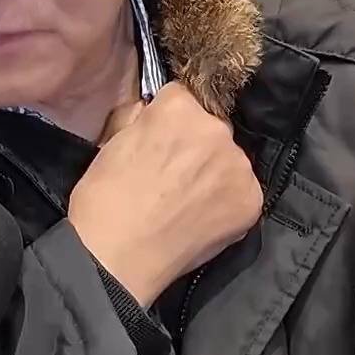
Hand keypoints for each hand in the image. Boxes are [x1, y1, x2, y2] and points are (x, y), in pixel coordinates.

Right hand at [68, 82, 261, 305]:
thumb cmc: (103, 199)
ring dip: (215, 172)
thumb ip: (141, 118)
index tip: (160, 140)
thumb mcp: (112, 140)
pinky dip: (226, 201)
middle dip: (196, 144)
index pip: (183, 96)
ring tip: (188, 201)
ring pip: (230, 159)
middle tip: (174, 174)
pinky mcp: (251, 199)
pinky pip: (241, 190)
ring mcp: (238, 166)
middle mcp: (215, 129)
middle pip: (212, 127)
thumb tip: (152, 113)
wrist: (116, 258)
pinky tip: (203, 217)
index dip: (169, 119)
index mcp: (178, 107)